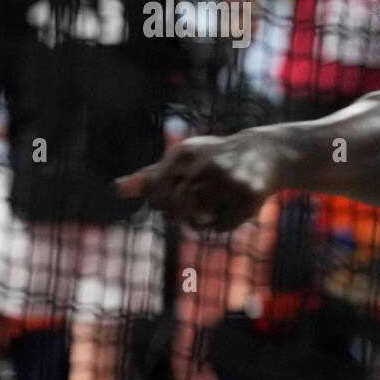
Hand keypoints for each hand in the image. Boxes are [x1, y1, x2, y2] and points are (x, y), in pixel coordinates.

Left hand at [113, 130, 283, 230]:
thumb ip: (149, 178)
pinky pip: (222, 226)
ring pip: (198, 221)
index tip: (173, 199)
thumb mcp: (181, 163)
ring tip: (212, 208)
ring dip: (201, 221)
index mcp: (183, 154)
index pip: (155, 194)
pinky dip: (223, 224)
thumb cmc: (213, 158)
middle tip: (192, 209)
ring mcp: (228, 180)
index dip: (160, 204)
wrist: (264, 153)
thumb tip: (114, 190)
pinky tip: (232, 209)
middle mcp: (204, 165)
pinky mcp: (248, 195)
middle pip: (174, 211)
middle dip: (179, 216)